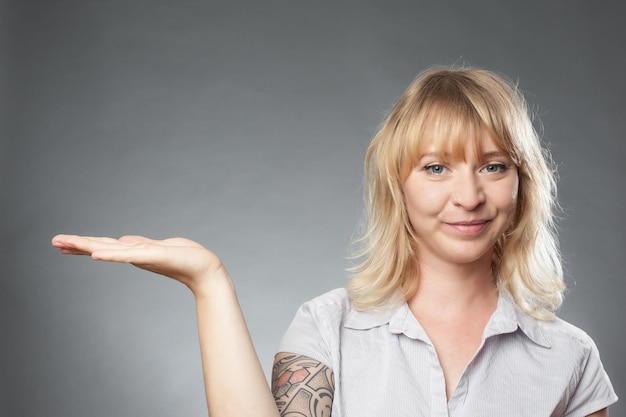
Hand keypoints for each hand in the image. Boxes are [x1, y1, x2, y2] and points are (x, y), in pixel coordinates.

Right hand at [51, 234, 226, 294]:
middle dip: (77, 244)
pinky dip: (112, 255)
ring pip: (109, 250)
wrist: (206, 269)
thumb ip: (140, 244)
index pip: (104, 245)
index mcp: (135, 251)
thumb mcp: (160, 246)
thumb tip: (123, 240)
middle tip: (52, 241)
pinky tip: (96, 254)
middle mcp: (135, 254)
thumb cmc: (186, 258)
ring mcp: (143, 256)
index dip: (83, 243)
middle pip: (101, 246)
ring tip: (64, 243)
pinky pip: (129, 255)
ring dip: (86, 246)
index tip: (62, 242)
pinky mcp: (154, 256)